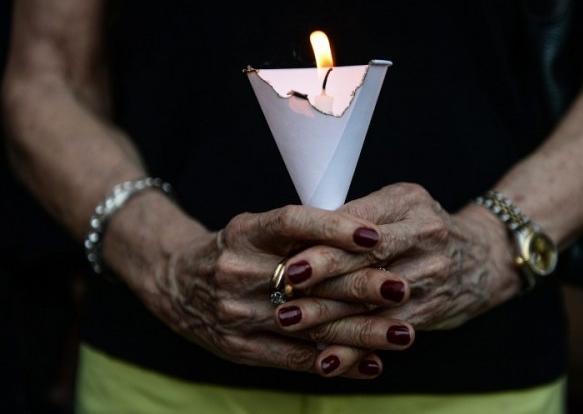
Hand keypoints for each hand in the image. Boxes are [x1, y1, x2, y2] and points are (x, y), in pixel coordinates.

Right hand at [144, 203, 411, 378]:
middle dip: (361, 286)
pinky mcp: (240, 347)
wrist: (173, 283)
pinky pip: (294, 359)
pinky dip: (337, 362)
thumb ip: (300, 233)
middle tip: (405, 286)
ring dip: (361, 332)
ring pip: (309, 325)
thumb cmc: (231, 249)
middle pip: (307, 280)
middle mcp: (238, 271)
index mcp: (244, 233)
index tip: (376, 234)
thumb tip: (366, 239)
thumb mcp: (254, 227)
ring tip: (405, 332)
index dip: (334, 227)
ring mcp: (237, 313)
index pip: (291, 222)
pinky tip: (372, 364)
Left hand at [280, 183, 520, 333]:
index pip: (360, 223)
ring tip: (291, 321)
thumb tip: (301, 234)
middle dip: (322, 276)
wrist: (483, 257)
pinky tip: (327, 358)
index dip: (324, 242)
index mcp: (408, 202)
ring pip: (373, 297)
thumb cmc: (423, 227)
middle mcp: (424, 235)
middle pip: (367, 257)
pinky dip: (355, 346)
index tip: (291, 258)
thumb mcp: (398, 206)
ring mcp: (431, 273)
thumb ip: (356, 216)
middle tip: (285, 287)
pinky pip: (387, 328)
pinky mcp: (430, 307)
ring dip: (329, 313)